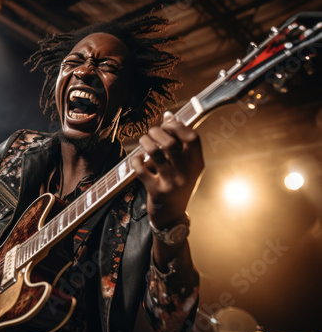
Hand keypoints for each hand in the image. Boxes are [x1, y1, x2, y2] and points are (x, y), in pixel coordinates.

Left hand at [132, 111, 203, 226]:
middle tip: (151, 133)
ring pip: (155, 153)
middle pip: (170, 143)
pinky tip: (137, 160)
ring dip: (145, 142)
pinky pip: (141, 169)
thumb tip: (168, 115)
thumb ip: (179, 142)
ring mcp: (171, 183)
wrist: (172, 216)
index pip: (192, 138)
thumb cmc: (176, 185)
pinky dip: (135, 160)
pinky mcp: (156, 191)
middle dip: (157, 132)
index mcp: (197, 164)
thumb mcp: (185, 166)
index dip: (178, 126)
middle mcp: (186, 173)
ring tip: (143, 141)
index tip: (167, 123)